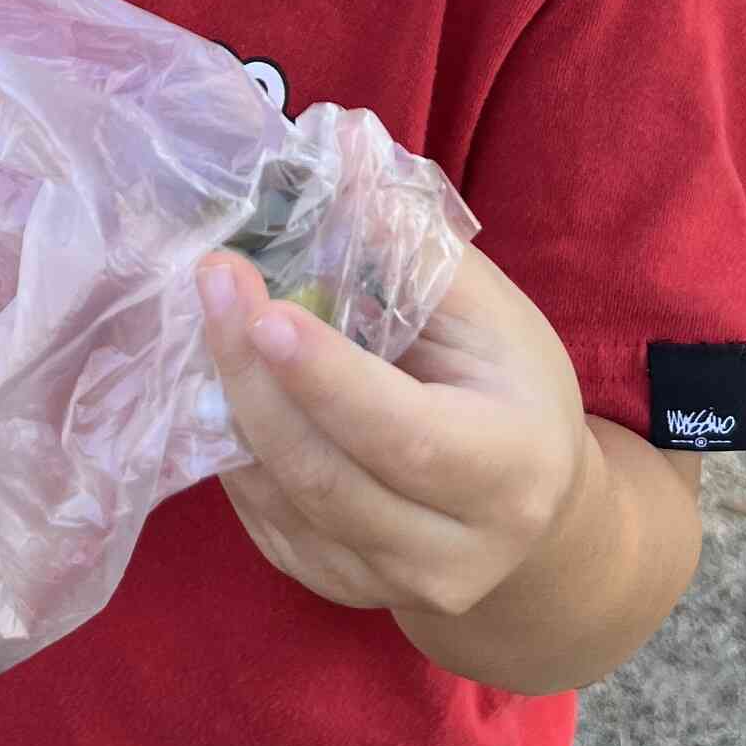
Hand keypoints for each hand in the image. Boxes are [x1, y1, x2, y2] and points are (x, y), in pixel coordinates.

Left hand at [198, 239, 591, 620]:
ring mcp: (390, 583)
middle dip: (253, 377)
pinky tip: (226, 384)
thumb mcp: (493, 316)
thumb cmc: (513, 390)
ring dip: (231, 407)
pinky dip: (234, 451)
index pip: (403, 434)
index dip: (328, 379)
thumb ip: (416, 247)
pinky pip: (265, 522)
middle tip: (214, 281)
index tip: (263, 310)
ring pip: (283, 503)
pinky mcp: (339, 588)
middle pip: (326, 475)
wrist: (536, 512)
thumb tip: (343, 157)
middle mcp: (453, 551)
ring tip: (209, 317)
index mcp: (509, 471)